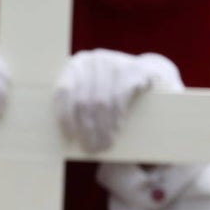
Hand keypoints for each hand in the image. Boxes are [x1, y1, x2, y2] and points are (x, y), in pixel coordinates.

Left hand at [54, 50, 182, 152]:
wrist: (145, 73)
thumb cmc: (110, 90)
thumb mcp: (91, 90)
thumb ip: (77, 105)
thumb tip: (66, 137)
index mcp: (76, 65)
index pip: (64, 91)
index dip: (65, 117)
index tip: (69, 138)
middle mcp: (93, 60)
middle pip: (84, 100)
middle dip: (87, 129)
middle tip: (90, 149)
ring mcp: (114, 62)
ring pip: (102, 102)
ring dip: (103, 129)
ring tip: (103, 146)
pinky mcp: (133, 70)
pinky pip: (120, 99)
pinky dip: (116, 120)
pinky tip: (116, 132)